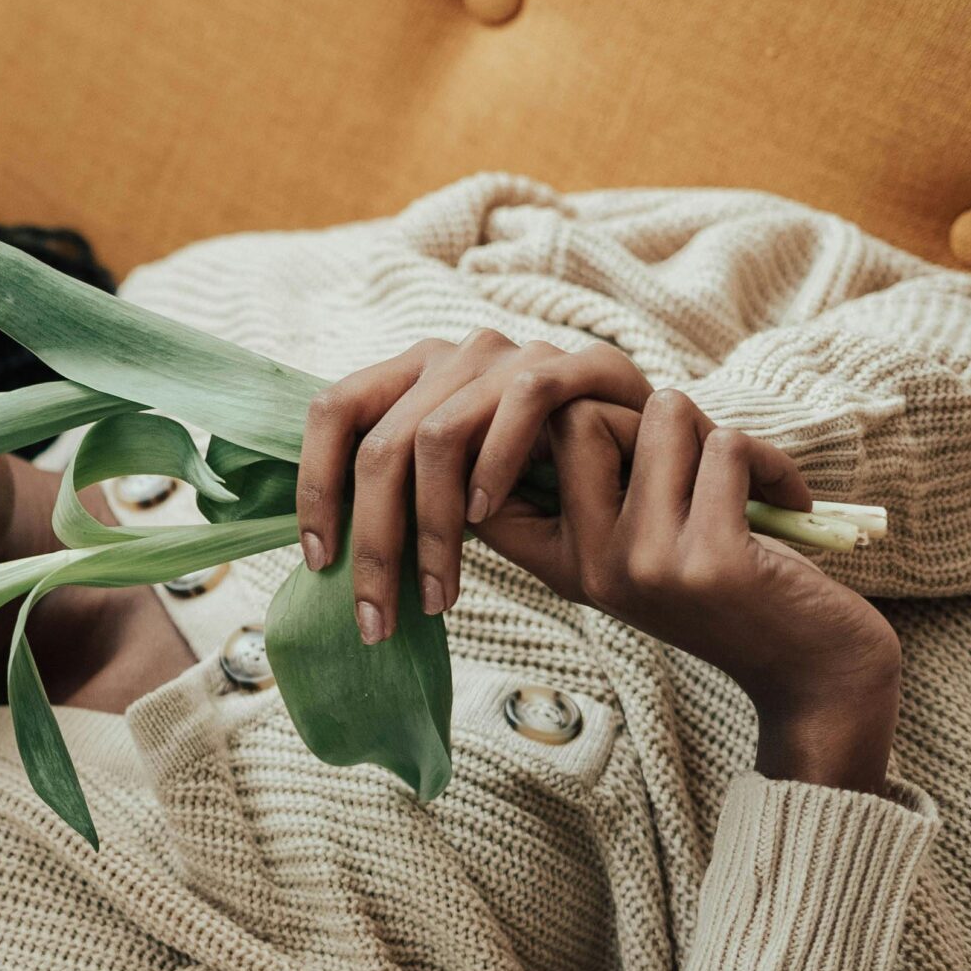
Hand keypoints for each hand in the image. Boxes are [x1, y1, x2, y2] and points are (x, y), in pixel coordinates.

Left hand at [297, 330, 654, 640]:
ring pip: (438, 434)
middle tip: (376, 617)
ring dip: (431, 528)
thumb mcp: (458, 496)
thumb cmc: (544, 491)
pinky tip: (487, 516)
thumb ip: (403, 503)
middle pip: (381, 444)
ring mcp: (515, 353)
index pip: (333, 413)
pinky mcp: (580, 361)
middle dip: (373, 542)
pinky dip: (497, 464)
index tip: (319, 563)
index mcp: (412, 377)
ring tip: (437, 594)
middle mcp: (455, 354)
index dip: (315, 488)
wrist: (656, 464)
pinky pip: (526, 403)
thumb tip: (330, 555)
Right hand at [471, 393, 903, 794]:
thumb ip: (601, 491)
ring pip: (663, 415)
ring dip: (714, 430)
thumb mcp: (641, 547)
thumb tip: (575, 396)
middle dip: (645, 414)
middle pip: (577, 417)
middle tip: (693, 458)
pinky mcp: (711, 560)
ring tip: (742, 479)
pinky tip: (786, 501)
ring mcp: (644, 564)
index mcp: (559, 560)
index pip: (495, 465)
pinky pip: (727, 446)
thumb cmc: (729, 590)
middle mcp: (587, 565)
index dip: (526, 426)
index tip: (593, 436)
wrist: (811, 670)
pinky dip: (770, 461)